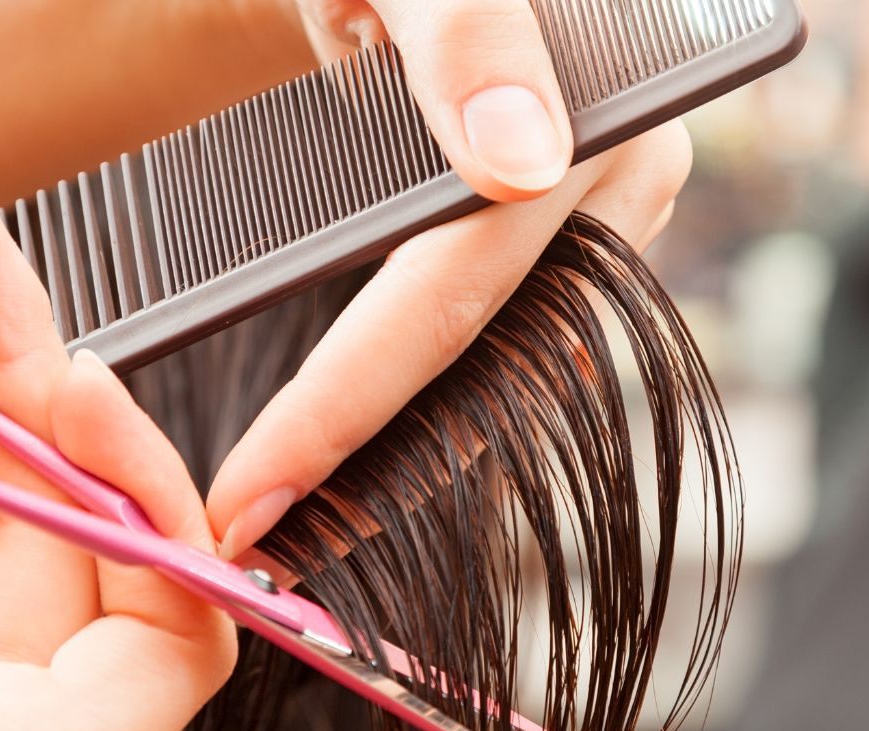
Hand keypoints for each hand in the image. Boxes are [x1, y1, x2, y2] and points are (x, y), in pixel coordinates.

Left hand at [207, 0, 692, 556]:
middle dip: (366, 462)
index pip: (450, 298)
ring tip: (292, 517)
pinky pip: (496, 339)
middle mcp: (623, 188)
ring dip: (398, 448)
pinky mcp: (573, 239)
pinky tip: (358, 450)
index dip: (345, 408)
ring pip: (495, 368)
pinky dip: (422, 397)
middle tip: (252, 542)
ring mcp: (603, 221)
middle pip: (480, 359)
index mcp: (600, 124)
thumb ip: (467, 28)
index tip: (245, 498)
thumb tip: (519, 162)